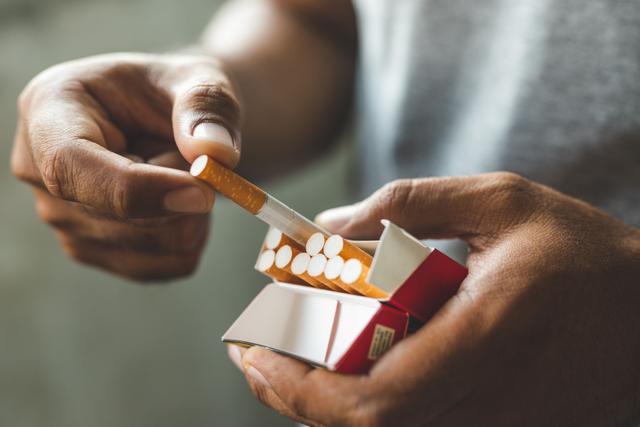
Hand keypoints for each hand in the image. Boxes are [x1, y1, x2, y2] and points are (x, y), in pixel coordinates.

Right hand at [11, 53, 241, 280]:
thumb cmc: (177, 92)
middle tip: (196, 154)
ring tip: (180, 171)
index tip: (203, 193)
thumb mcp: (199, 79)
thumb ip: (206, 105)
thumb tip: (213, 153)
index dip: (137, 188)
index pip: (70, 165)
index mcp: (49, 110)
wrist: (175, 121)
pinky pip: (166, 265)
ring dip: (191, 214)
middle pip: (118, 216)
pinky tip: (183, 202)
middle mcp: (41, 170)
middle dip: (182, 192)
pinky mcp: (94, 249)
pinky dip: (193, 237)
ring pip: (151, 246)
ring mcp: (62, 218)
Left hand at [230, 173, 639, 425]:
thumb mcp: (502, 200)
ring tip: (284, 359)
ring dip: (321, 404)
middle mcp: (488, 398)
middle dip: (294, 397)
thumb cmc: (582, 252)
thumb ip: (410, 206)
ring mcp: (496, 424)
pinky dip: (364, 407)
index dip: (302, 389)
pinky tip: (343, 369)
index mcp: (487, 336)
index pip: (375, 400)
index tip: (253, 352)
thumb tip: (329, 225)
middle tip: (254, 355)